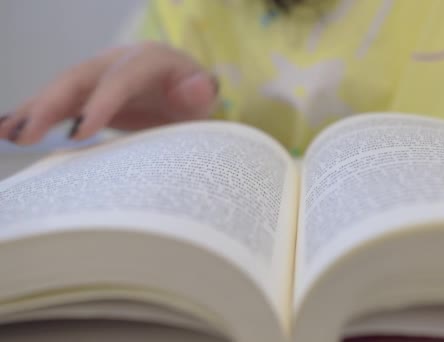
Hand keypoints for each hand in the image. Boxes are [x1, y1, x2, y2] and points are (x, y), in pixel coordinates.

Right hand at [0, 42, 217, 144]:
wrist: (184, 91)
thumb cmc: (194, 97)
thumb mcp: (204, 98)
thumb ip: (201, 93)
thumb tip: (199, 86)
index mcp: (149, 60)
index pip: (121, 79)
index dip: (100, 104)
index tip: (79, 133)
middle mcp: (118, 61)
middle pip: (80, 78)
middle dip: (50, 105)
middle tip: (26, 135)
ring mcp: (99, 74)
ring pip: (61, 87)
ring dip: (32, 109)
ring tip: (5, 133)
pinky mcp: (87, 90)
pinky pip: (58, 99)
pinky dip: (32, 112)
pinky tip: (7, 129)